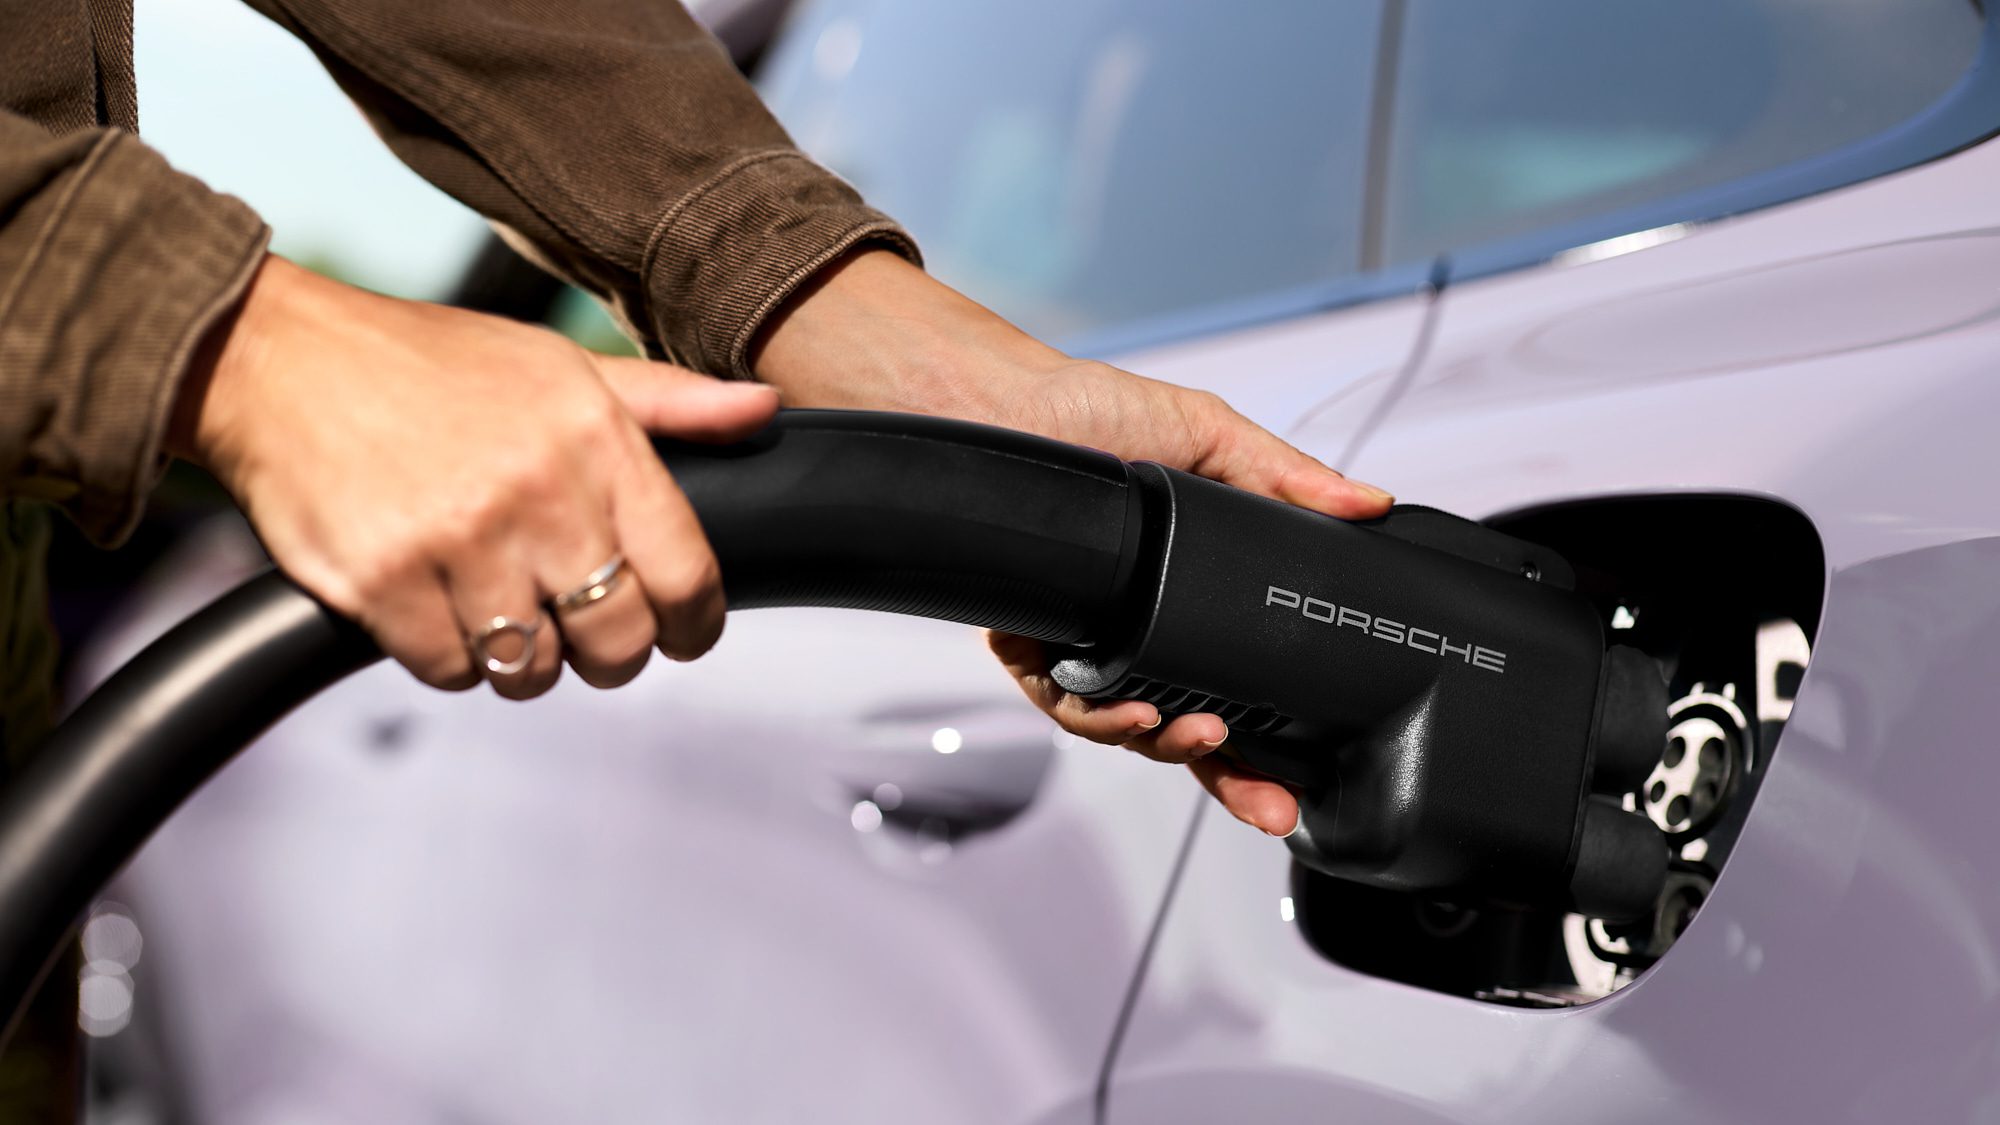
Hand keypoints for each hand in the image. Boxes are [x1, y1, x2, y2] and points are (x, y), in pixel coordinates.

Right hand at [169, 255, 777, 697]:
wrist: (279, 361)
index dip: (694, 622)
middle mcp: (537, 493)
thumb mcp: (560, 366)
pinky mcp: (383, 585)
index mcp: (595, 439)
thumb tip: (764, 410)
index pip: (688, 573)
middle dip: (610, 651)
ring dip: (526, 657)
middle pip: (618, 639)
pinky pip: (452, 672)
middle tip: (585, 631)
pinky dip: (453, 657)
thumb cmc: (429, 364)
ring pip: (535, 668)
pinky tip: (439, 606)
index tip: (680, 629)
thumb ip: (670, 402)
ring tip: (502, 606)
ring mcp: (458, 543)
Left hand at [752, 249, 1393, 834]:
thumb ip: (1283, 477)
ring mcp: (1084, 643)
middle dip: (1234, 779)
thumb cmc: (1085, 413)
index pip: (1240, 679)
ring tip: (1205, 738)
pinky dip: (1104, 718)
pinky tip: (1136, 712)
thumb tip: (1365, 502)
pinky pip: (1066, 705)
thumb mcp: (1205, 435)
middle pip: (1192, 727)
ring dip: (1171, 746)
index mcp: (1188, 592)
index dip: (1272, 733)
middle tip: (1269, 802)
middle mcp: (1137, 627)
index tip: (1304, 769)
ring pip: (1131, 729)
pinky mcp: (1029, 645)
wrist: (996, 409)